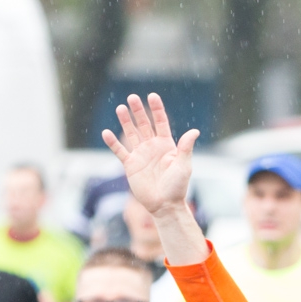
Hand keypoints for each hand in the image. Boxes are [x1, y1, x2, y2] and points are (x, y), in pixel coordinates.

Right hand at [103, 93, 198, 215]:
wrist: (165, 205)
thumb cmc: (177, 187)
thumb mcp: (184, 165)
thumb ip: (186, 147)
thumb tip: (194, 130)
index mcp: (167, 145)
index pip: (161, 122)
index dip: (157, 109)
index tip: (152, 96)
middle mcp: (152, 147)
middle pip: (144, 124)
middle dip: (138, 111)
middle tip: (132, 97)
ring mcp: (140, 155)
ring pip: (131, 134)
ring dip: (126, 121)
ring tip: (120, 108)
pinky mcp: (130, 165)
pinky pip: (120, 151)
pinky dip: (113, 142)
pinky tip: (106, 132)